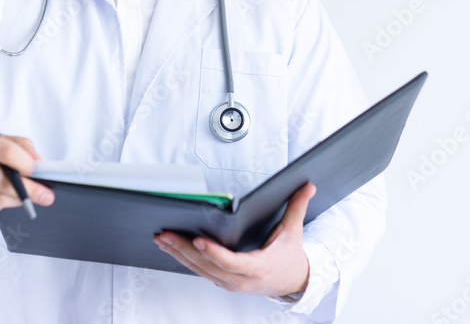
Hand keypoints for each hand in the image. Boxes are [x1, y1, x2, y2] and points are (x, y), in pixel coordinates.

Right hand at [0, 125, 54, 212]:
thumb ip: (13, 143)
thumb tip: (38, 161)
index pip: (6, 152)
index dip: (26, 165)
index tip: (39, 171)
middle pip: (3, 182)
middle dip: (30, 190)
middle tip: (46, 195)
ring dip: (15, 200)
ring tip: (25, 197)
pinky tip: (3, 199)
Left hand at [154, 183, 315, 297]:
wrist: (292, 282)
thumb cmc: (289, 257)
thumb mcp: (293, 231)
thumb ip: (297, 206)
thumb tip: (308, 186)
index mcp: (258, 267)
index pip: (231, 262)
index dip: (214, 252)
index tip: (199, 239)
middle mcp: (241, 280)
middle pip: (207, 266)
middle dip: (184, 249)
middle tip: (166, 234)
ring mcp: (230, 283)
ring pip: (199, 270)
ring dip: (178, 254)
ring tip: (162, 238)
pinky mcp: (222, 282)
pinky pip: (200, 271)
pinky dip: (184, 259)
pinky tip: (171, 248)